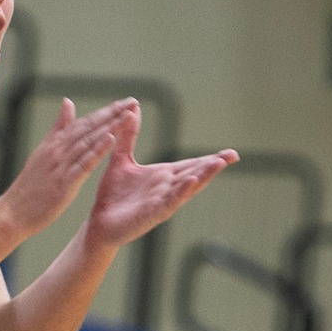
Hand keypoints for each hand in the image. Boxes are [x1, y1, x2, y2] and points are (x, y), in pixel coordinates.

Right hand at [0, 98, 133, 235]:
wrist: (12, 213)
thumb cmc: (28, 187)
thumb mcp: (42, 151)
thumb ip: (58, 128)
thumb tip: (68, 102)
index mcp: (54, 143)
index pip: (84, 122)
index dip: (106, 111)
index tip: (126, 102)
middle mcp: (57, 150)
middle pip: (89, 127)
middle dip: (112, 114)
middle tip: (133, 101)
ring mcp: (60, 166)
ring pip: (88, 142)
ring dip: (110, 127)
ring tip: (128, 116)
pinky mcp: (63, 183)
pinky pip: (83, 164)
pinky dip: (97, 150)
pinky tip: (111, 140)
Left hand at [80, 101, 236, 250]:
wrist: (97, 222)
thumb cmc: (112, 194)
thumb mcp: (121, 159)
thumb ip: (129, 135)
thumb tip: (133, 108)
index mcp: (163, 175)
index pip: (191, 165)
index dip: (210, 159)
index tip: (231, 152)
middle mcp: (166, 188)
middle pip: (195, 174)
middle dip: (213, 165)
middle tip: (233, 155)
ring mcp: (161, 201)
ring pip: (186, 187)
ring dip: (202, 176)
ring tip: (218, 164)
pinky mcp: (150, 213)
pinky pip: (168, 202)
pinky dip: (180, 192)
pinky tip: (191, 182)